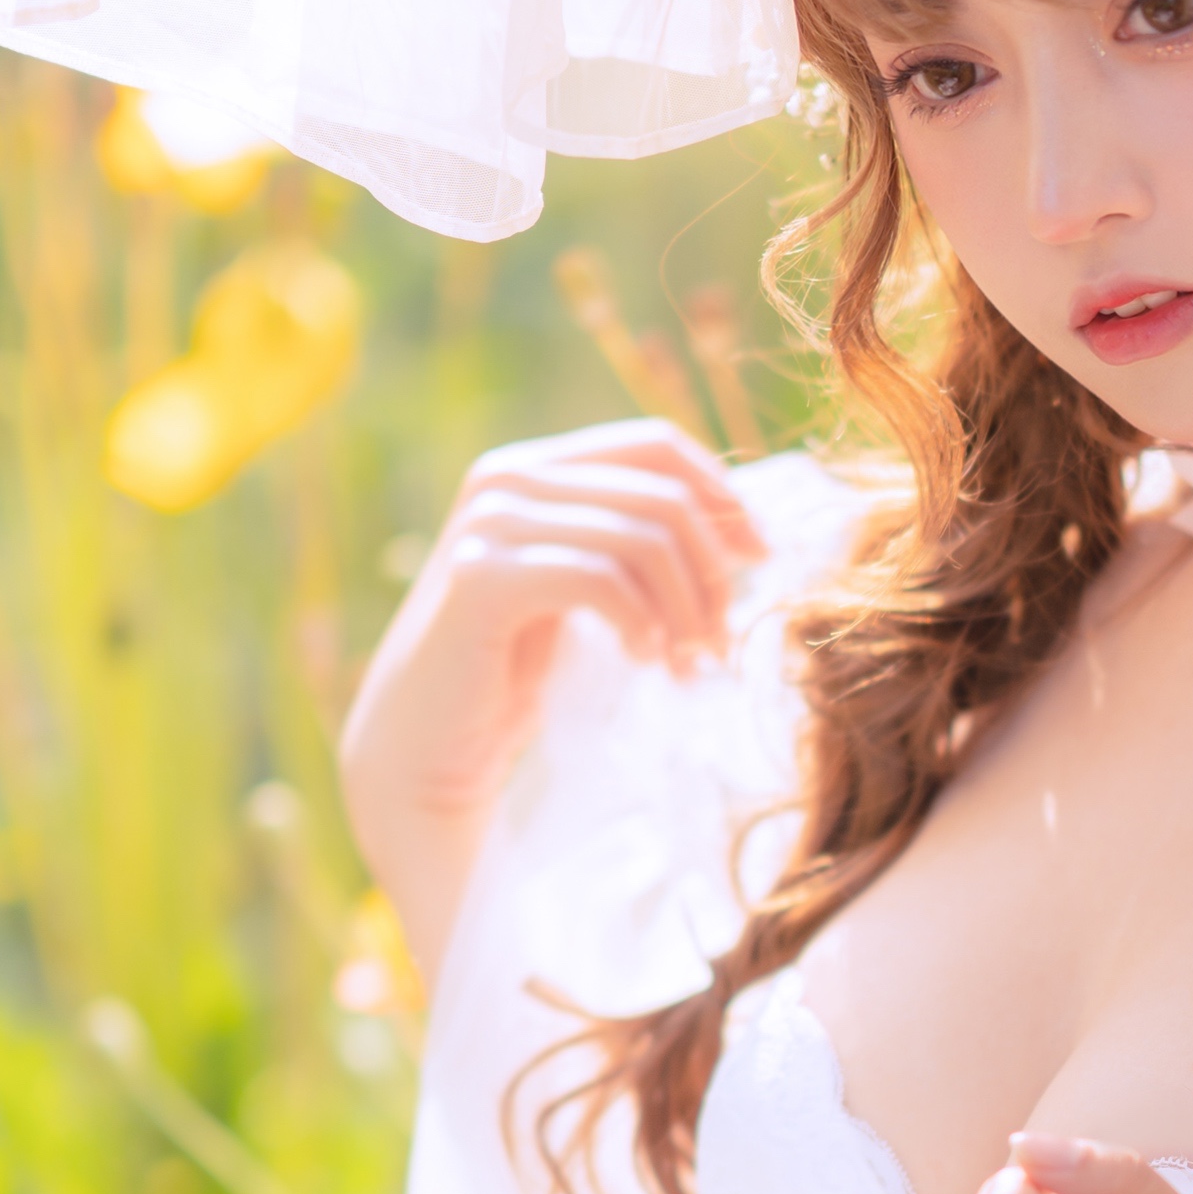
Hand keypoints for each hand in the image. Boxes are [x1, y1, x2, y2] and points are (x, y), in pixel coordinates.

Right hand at [341, 420, 762, 974]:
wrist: (429, 748)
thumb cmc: (518, 673)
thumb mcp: (591, 592)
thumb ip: (641, 544)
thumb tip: (750, 522)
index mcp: (536, 466)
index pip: (657, 445)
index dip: (724, 496)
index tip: (763, 560)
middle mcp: (505, 477)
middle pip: (663, 494)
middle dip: (713, 571)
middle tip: (723, 643)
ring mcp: (489, 523)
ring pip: (643, 538)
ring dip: (688, 609)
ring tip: (692, 667)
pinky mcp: (482, 578)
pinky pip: (602, 578)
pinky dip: (644, 625)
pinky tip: (646, 665)